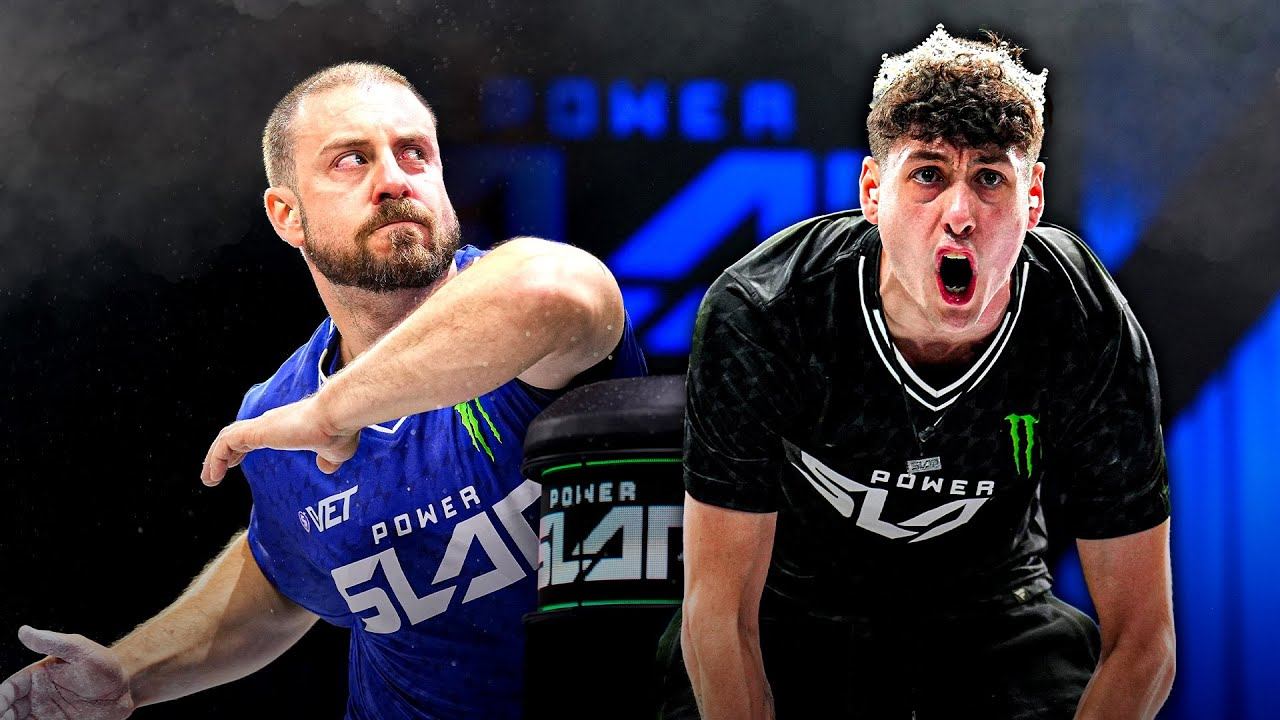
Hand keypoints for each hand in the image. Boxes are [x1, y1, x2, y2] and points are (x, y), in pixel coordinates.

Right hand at [0, 626, 133, 719]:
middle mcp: (36, 698)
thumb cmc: (103, 664)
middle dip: (4, 717)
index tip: (0, 709)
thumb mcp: (79, 649)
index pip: (9, 689)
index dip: (1, 699)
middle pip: (10, 711)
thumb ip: (52, 642)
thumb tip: (24, 631)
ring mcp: (46, 715)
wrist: (126, 687)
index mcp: (36, 678)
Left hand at [200, 395, 360, 484]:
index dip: (239, 450)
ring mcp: (262, 426)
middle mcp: (270, 423)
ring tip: (209, 480)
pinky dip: (215, 458)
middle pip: (235, 436)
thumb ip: (328, 459)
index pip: (252, 435)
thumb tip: (327, 468)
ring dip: (213, 459)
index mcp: (283, 426)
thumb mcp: (335, 451)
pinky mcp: (257, 431)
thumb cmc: (338, 430)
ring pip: (227, 439)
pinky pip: (225, 443)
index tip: (232, 463)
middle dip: (221, 455)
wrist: (337, 416)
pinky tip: (213, 475)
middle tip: (213, 474)